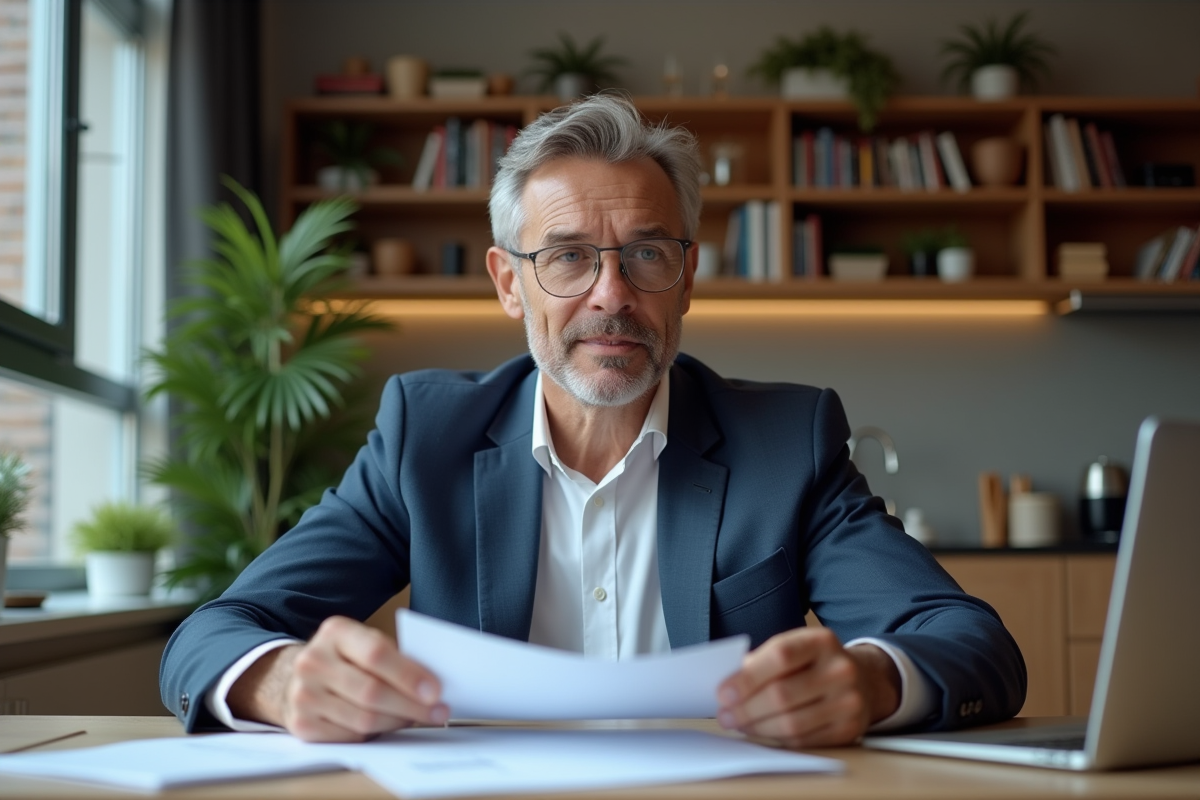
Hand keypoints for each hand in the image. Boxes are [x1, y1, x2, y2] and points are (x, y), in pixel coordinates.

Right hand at [226, 616, 448, 741]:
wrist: (295, 675)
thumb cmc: (345, 658)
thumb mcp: (363, 642)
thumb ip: (392, 656)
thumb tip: (433, 684)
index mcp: (335, 632)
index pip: (376, 653)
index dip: (408, 675)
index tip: (436, 690)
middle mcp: (313, 661)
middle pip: (371, 691)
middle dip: (411, 705)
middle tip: (439, 712)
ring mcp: (303, 694)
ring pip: (363, 718)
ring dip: (398, 721)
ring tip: (418, 717)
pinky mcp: (301, 724)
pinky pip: (350, 736)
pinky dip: (376, 733)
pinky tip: (389, 725)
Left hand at [716, 627, 899, 747]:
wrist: (864, 680)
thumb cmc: (814, 664)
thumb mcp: (794, 649)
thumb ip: (763, 662)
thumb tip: (727, 686)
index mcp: (822, 641)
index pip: (781, 656)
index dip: (748, 677)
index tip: (723, 692)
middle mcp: (840, 669)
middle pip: (782, 694)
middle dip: (746, 708)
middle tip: (725, 715)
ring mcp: (848, 700)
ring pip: (791, 722)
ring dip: (757, 727)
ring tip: (739, 725)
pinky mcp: (849, 729)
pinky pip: (804, 740)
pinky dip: (776, 739)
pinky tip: (761, 733)